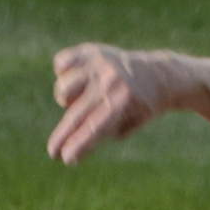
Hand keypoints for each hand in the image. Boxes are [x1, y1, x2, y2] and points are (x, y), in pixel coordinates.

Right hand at [47, 44, 173, 164]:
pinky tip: (76, 81)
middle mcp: (109, 81)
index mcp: (123, 101)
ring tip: (77, 102)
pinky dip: (62, 73)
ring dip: (65, 99)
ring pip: (64, 86)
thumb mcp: (130, 125)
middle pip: (76, 113)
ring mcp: (98, 63)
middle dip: (62, 136)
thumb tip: (73, 149)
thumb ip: (103, 136)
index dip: (78, 144)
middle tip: (53, 152)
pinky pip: (61, 62)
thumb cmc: (140, 107)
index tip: (65, 158)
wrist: (157, 75)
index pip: (94, 127)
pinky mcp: (89, 50)